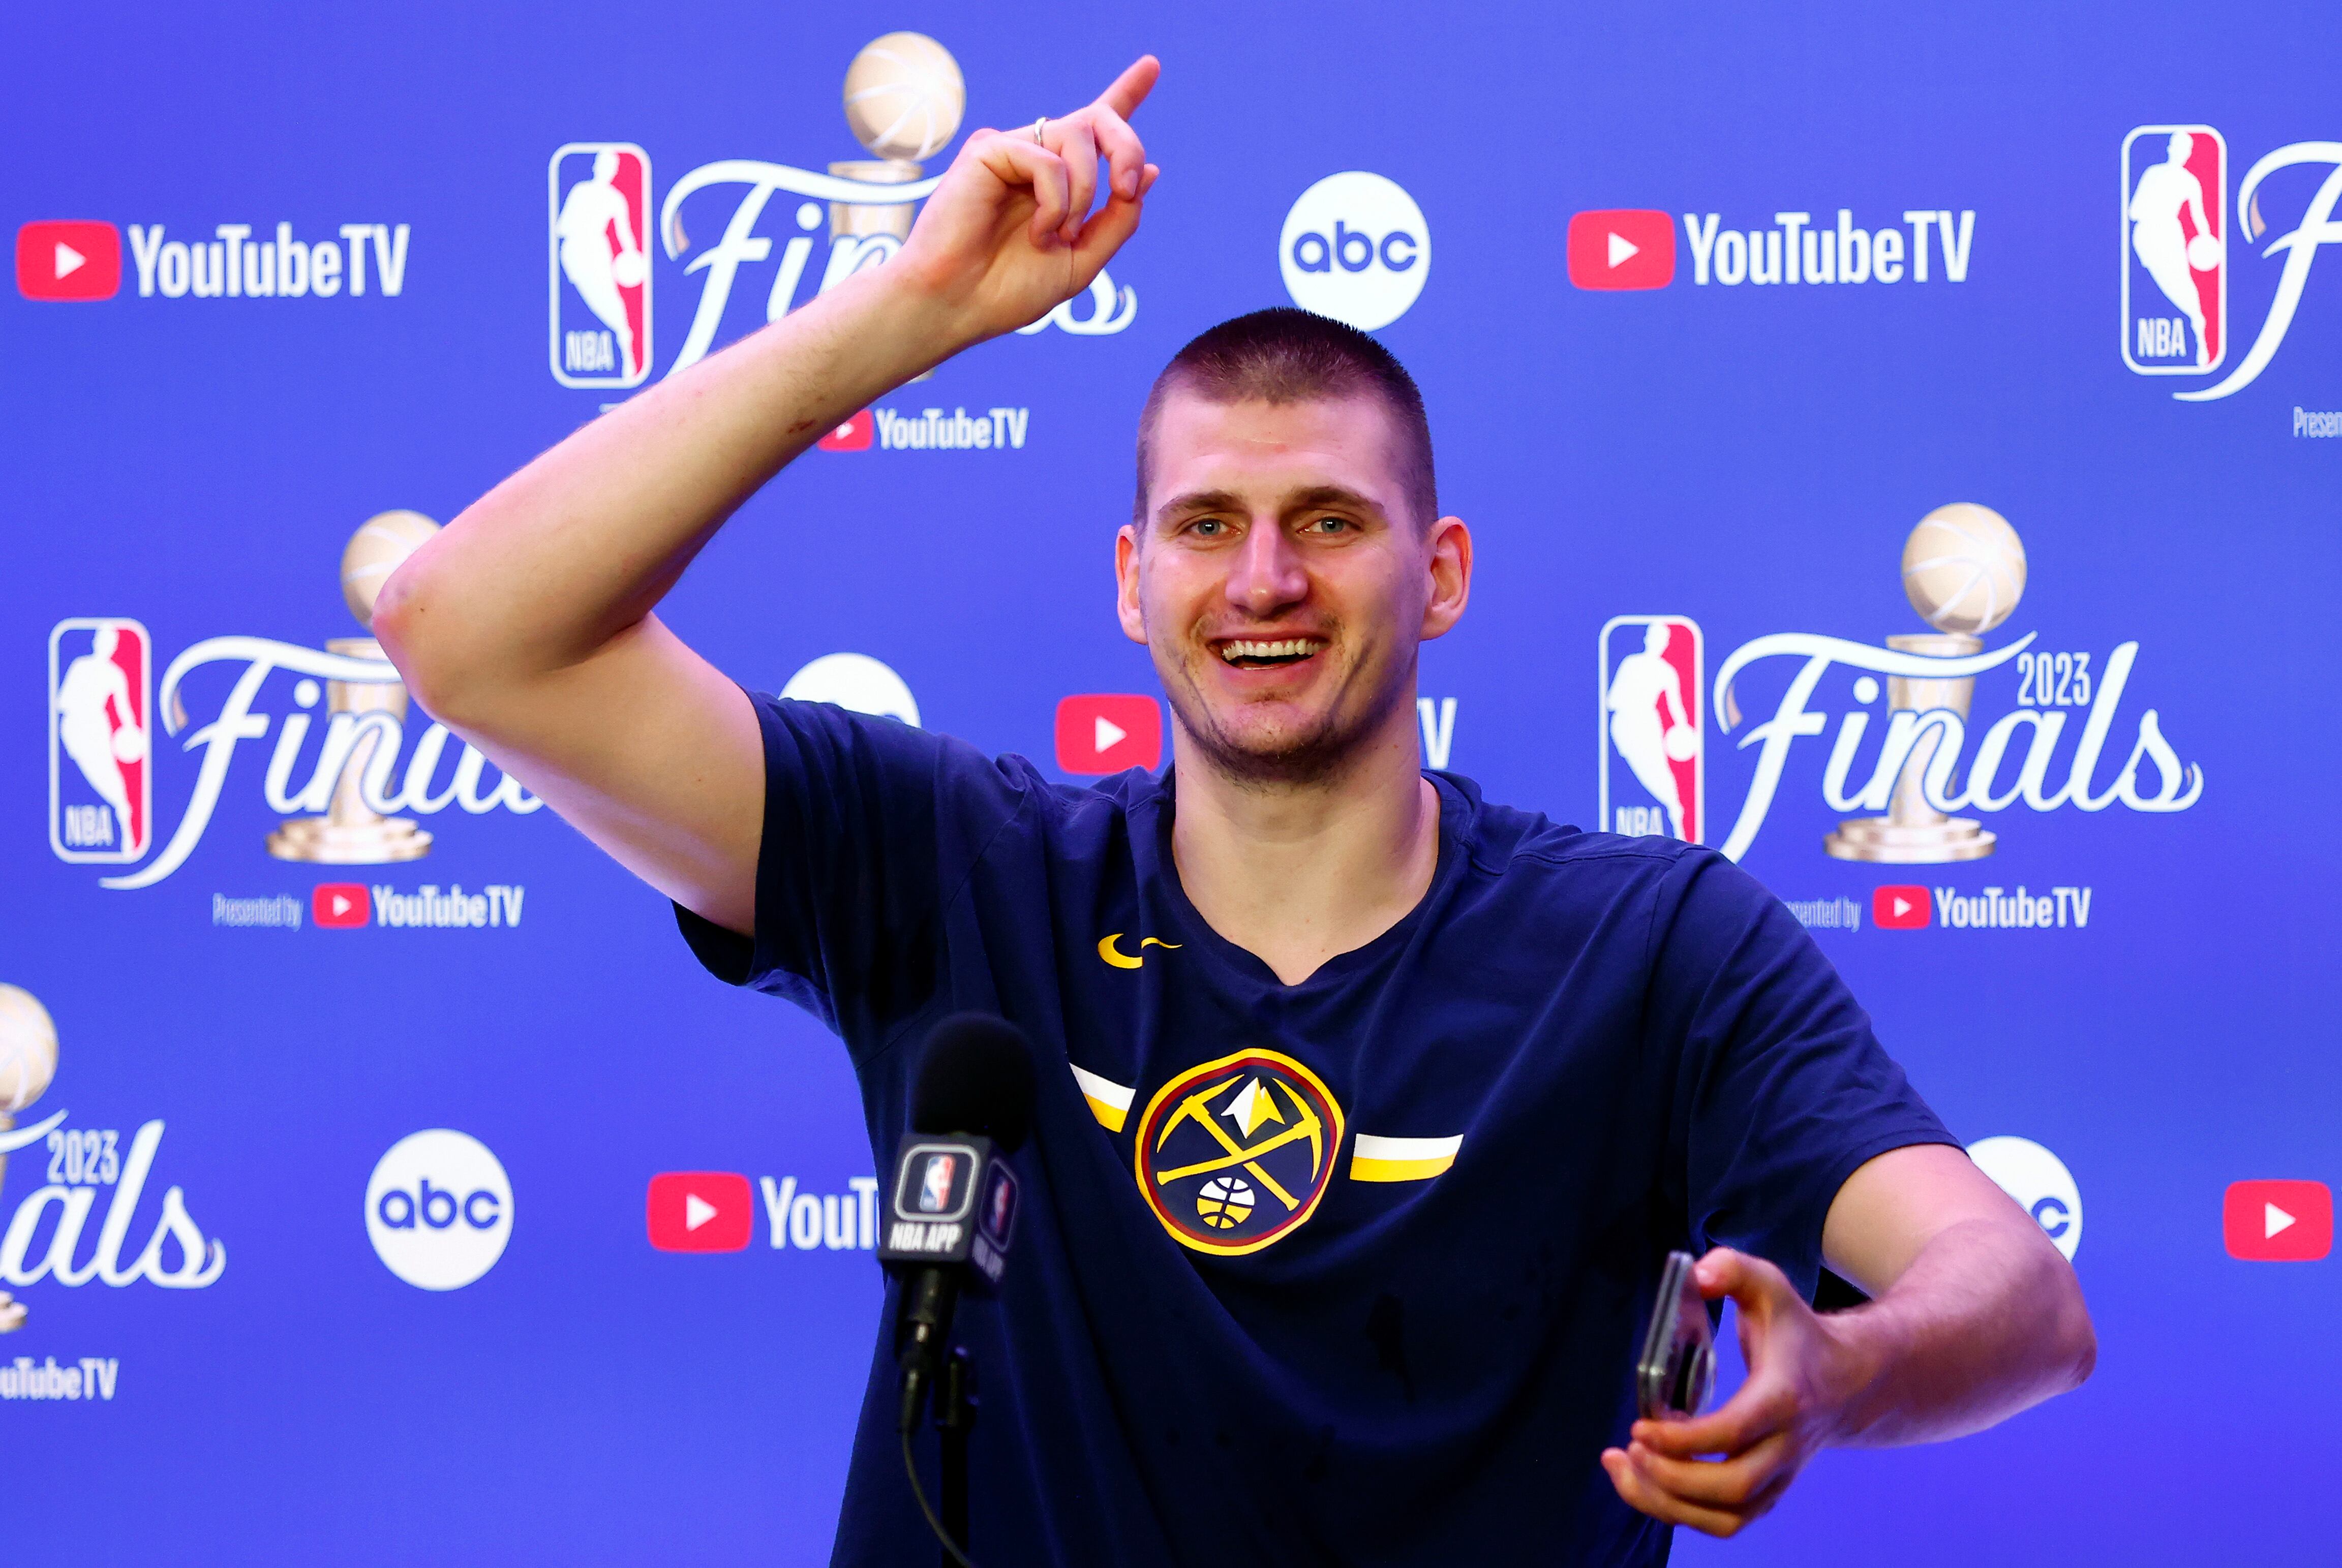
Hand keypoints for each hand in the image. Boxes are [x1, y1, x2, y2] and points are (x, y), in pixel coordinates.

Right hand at [893, 56, 1160, 347]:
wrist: (960, 305)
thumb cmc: (1010, 290)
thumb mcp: (1083, 260)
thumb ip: (1119, 219)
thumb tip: (1151, 170)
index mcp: (1061, 183)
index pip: (1097, 131)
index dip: (1126, 93)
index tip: (1152, 65)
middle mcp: (1037, 159)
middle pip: (1097, 121)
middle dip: (1125, 148)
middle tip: (1127, 189)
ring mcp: (1012, 151)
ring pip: (1077, 136)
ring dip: (1085, 192)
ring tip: (1060, 234)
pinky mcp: (988, 150)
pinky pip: (1045, 159)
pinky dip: (1055, 200)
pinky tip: (1038, 232)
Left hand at [1601, 1248, 1866, 1537]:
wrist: (1847, 1381)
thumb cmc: (1796, 1332)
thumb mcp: (1770, 1286)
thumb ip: (1733, 1268)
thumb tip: (1698, 1274)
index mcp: (1784, 1398)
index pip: (1735, 1432)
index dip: (1684, 1439)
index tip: (1640, 1426)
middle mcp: (1786, 1446)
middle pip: (1733, 1487)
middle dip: (1672, 1477)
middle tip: (1631, 1446)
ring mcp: (1778, 1476)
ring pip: (1728, 1517)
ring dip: (1669, 1505)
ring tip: (1623, 1469)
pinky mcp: (1766, 1491)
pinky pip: (1725, 1521)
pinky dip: (1680, 1513)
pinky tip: (1642, 1482)